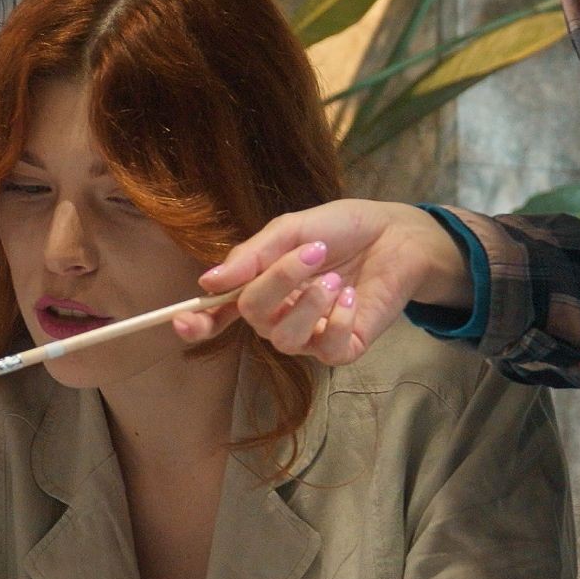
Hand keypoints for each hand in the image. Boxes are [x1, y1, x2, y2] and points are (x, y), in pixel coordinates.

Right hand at [177, 201, 469, 364]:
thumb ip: (252, 256)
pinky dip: (336, 320)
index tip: (183, 323)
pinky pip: (326, 349)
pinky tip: (350, 296)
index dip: (199, 323)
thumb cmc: (342, 229)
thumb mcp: (292, 229)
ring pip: (285, 340)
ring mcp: (310, 335)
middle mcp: (280, 315)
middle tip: (310, 252)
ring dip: (308, 304)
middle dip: (276, 283)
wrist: (397, 235)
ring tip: (335, 277)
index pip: (220, 314)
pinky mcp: (343, 348)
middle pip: (254, 317)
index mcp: (260, 287)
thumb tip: (208, 282)